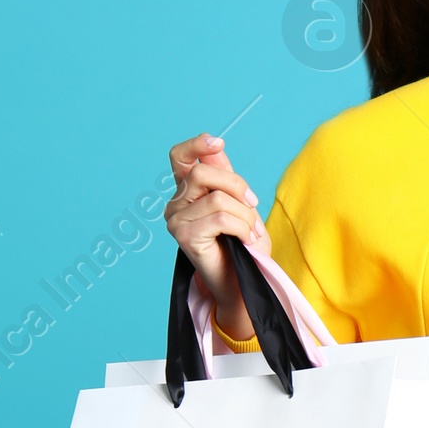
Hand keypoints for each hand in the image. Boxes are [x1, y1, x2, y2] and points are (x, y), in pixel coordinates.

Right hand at [164, 133, 271, 340]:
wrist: (244, 285)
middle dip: (237, 185)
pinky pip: (220, 218)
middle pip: (202, 172)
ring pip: (217, 198)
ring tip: (249, 232)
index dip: (197, 145)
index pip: (179, 157)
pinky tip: (245, 241)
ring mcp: (176, 221)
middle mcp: (175, 204)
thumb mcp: (240, 204)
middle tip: (253, 205)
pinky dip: (241, 228)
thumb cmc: (243, 247)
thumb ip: (226, 176)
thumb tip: (216, 145)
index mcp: (187, 192)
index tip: (218, 143)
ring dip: (244, 215)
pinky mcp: (185, 237)